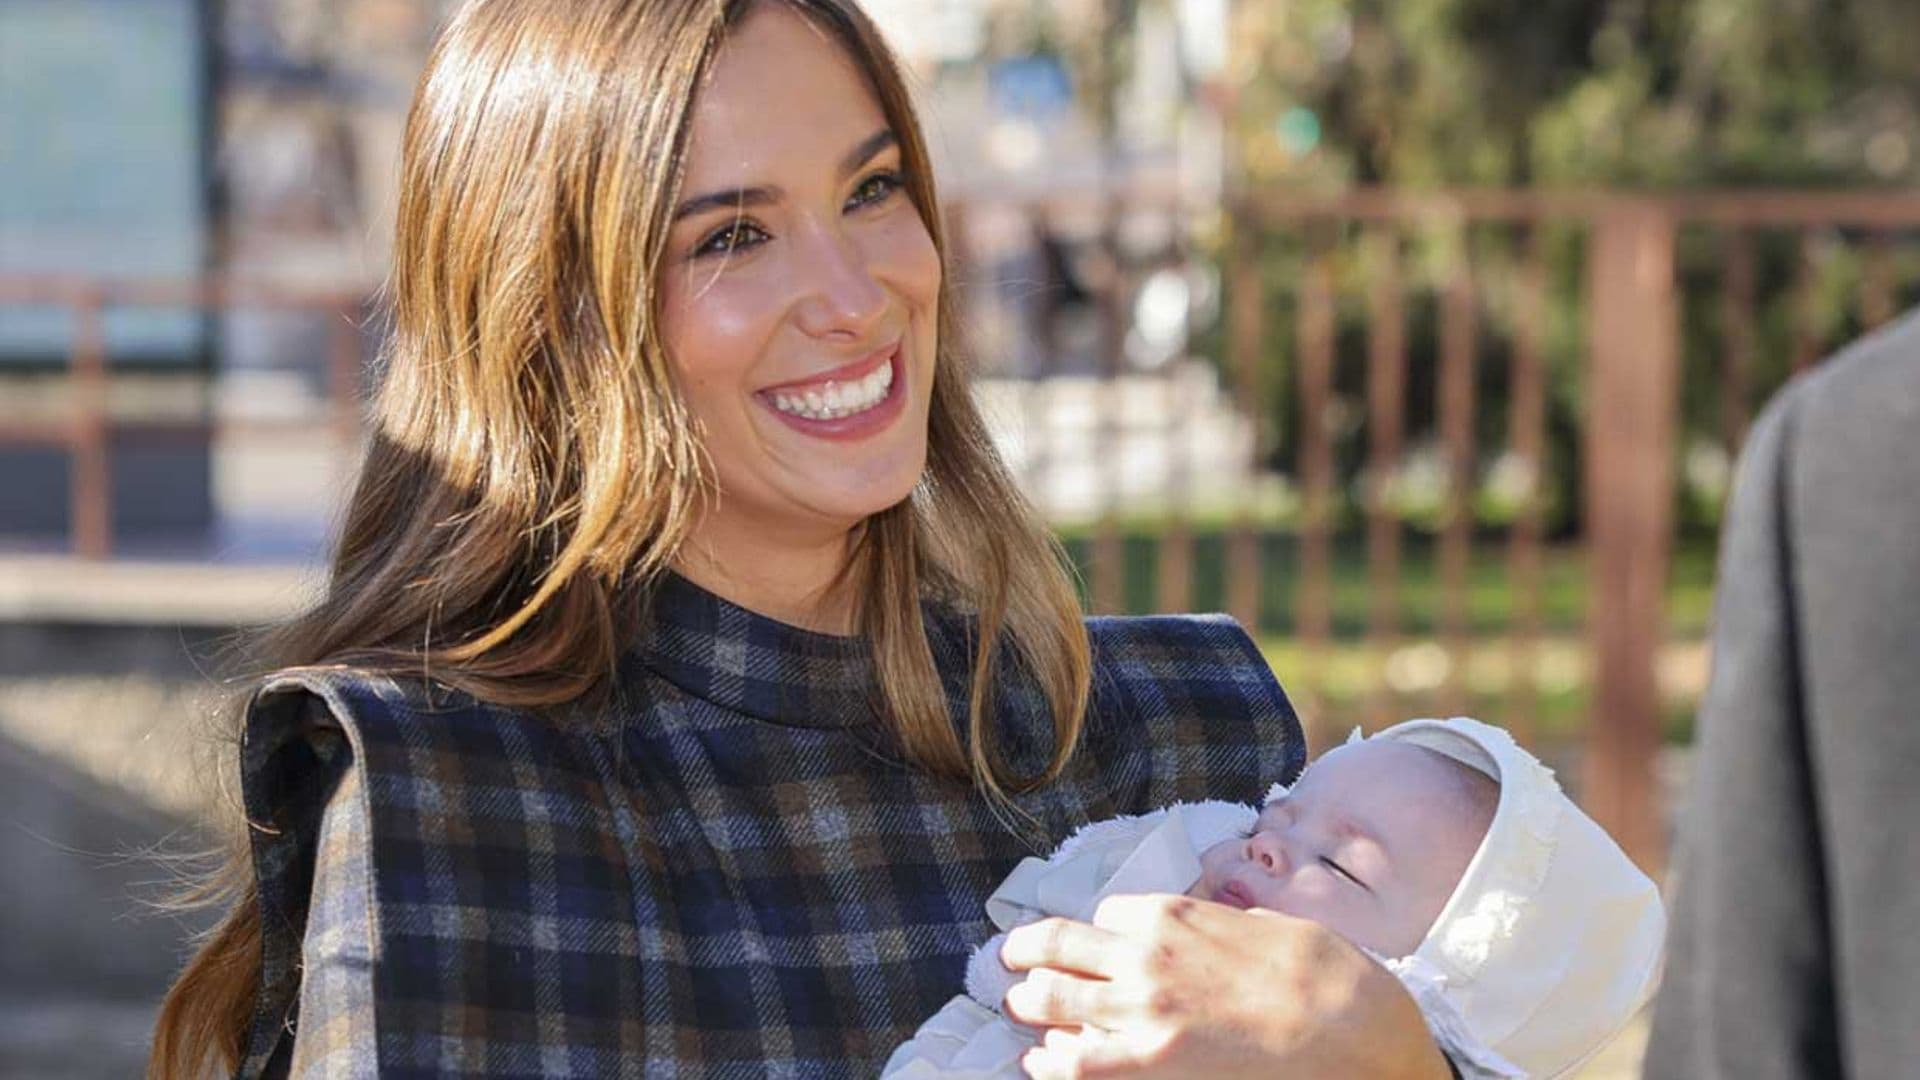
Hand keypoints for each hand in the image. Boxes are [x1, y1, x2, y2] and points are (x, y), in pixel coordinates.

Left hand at [998, 894, 1449, 1078]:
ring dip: (1027, 1000)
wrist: (1354, 1034)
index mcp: (1174, 914)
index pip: (1106, 915)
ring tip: (1016, 1005)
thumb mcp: (1269, 925)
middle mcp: (1144, 956)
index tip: (1095, 943)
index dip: (1100, 932)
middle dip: (1028, 952)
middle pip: (1058, 946)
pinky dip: (1048, 1060)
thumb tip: (1216, 932)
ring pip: (1050, 998)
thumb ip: (1223, 926)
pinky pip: (1073, 1062)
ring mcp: (1141, 1013)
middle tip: (1010, 961)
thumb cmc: (1326, 978)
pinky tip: (1041, 1061)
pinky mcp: (1148, 1065)